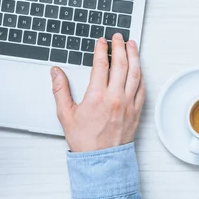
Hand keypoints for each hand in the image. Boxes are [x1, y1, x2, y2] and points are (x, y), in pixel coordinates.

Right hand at [50, 34, 145, 151]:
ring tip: (132, 45)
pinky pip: (142, 88)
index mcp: (97, 97)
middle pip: (121, 64)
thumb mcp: (65, 114)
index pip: (101, 65)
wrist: (101, 161)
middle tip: (118, 37)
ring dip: (134, 56)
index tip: (101, 41)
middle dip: (120, 47)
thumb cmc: (85, 140)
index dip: (101, 49)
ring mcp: (128, 104)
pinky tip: (139, 68)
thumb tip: (56, 72)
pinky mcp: (137, 111)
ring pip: (135, 73)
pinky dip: (141, 74)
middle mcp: (115, 98)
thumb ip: (60, 90)